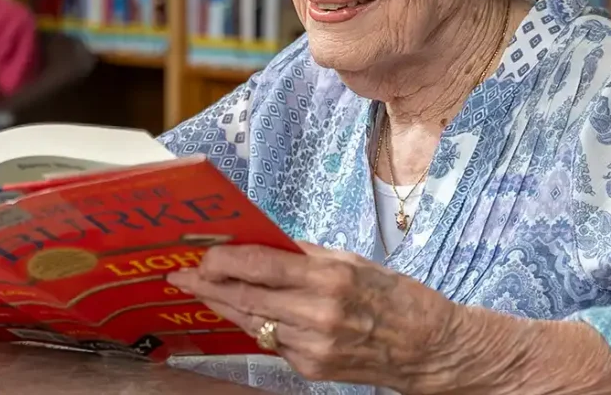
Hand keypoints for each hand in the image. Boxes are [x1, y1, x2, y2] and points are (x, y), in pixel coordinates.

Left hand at [166, 243, 486, 391]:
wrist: (427, 347)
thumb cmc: (392, 296)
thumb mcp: (351, 261)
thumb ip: (302, 254)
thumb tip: (257, 242)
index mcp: (329, 278)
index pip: (259, 266)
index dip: (223, 261)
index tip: (202, 255)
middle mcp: (318, 314)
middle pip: (246, 298)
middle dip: (209, 286)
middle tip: (183, 276)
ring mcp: (313, 346)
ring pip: (253, 323)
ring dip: (226, 306)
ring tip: (204, 291)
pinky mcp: (311, 368)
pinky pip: (273, 343)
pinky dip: (260, 326)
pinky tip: (250, 314)